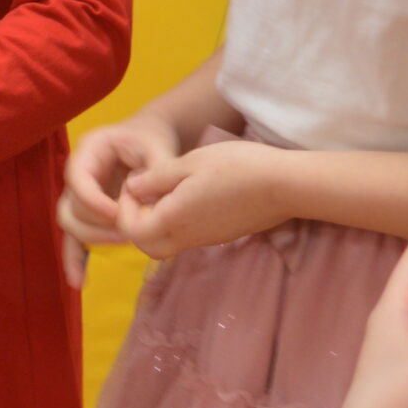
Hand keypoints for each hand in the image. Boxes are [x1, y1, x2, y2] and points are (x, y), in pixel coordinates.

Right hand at [58, 114, 180, 285]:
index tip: (116, 214)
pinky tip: (79, 282)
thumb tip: (147, 204)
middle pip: (72, 206)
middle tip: (127, 230)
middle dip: (97, 223)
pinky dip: (76, 260)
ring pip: (71, 224)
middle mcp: (78, 175)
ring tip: (124, 242)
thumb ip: (157, 171)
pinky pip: (75, 239)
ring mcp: (80, 196)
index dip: (92, 199)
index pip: (77, 178)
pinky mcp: (87, 215)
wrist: (150, 140)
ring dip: (93, 239)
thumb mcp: (158, 147)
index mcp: (89, 151)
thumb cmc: (153, 140)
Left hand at [114, 139, 286, 261]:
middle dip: (135, 222)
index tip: (134, 183)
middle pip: (146, 245)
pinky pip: (187, 238)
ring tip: (165, 191)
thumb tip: (132, 187)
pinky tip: (188, 196)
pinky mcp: (220, 236)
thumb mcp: (190, 162)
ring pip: (166, 244)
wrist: (285, 186)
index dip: (123, 209)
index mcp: (174, 218)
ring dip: (156, 223)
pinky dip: (177, 223)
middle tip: (143, 193)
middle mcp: (187, 236)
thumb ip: (156, 178)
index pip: (131, 230)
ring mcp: (206, 240)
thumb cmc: (237, 166)